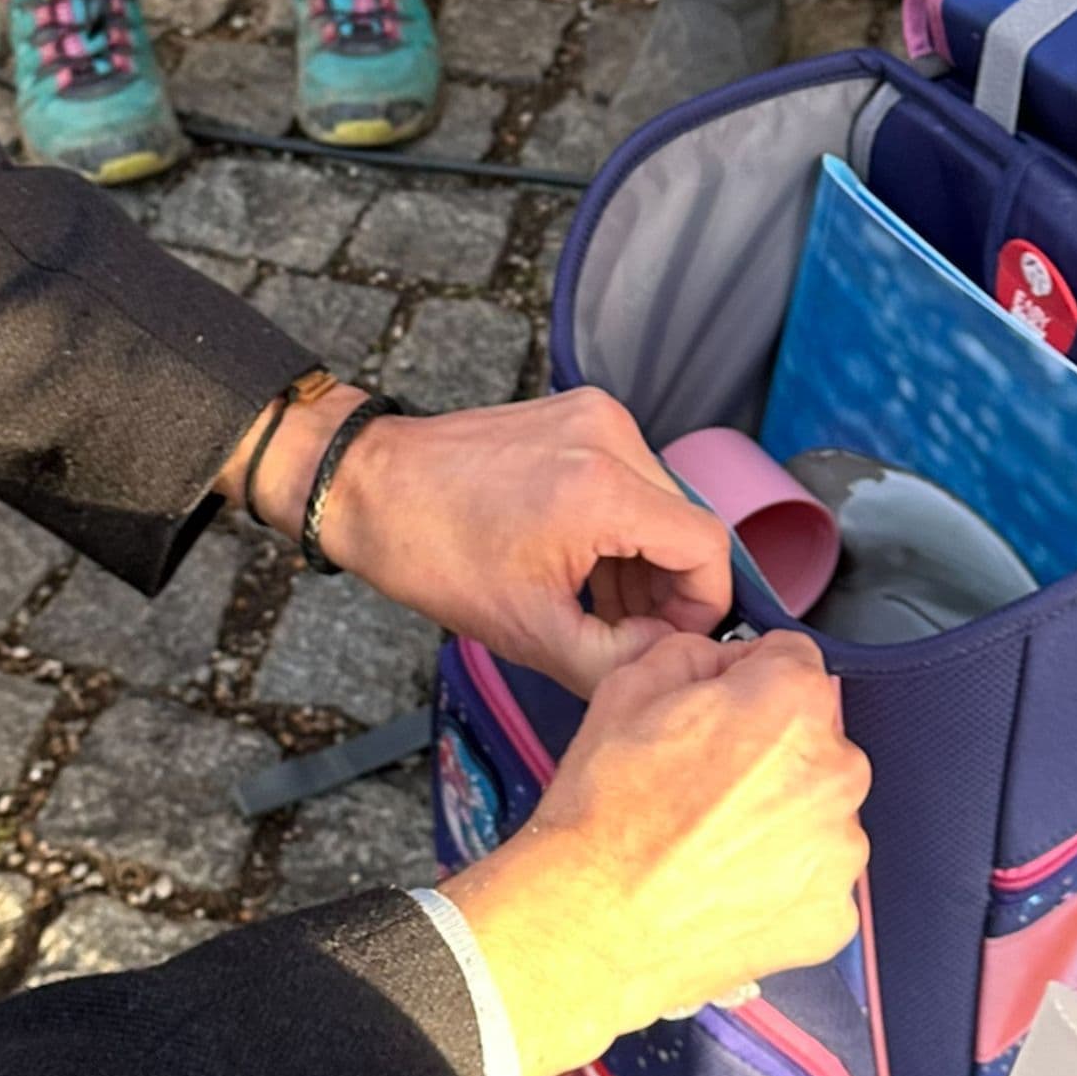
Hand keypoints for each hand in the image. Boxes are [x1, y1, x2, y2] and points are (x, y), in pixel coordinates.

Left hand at [291, 387, 732, 693]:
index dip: (703, 606)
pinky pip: (629, 478)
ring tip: (599, 607)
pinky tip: (584, 568)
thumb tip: (671, 661)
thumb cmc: (431, 552)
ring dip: (643, 561)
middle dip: (668, 589)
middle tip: (628, 634)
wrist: (368, 485)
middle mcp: (610, 435)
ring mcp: (595, 416)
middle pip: (686, 525)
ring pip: (660, 504)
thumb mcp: (528, 631)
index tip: (670, 642)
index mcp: (603, 486)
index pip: (708, 546)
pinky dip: (619, 528)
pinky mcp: (578, 413)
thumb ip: (617, 662)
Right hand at [440, 626, 869, 1075]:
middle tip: (705, 788)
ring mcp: (841, 850)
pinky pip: (815, 882)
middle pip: (813, 742)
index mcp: (792, 703)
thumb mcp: (626, 689)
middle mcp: (836, 771)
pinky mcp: (833, 914)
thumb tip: (726, 665)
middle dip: (770, 754)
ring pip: (817, 814)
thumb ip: (696, 656)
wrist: (589, 924)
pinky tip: (725, 890)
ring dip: (779, 820)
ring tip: (710, 847)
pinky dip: (781, 884)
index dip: (748, 680)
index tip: (719, 713)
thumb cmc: (603, 811)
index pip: (793, 662)